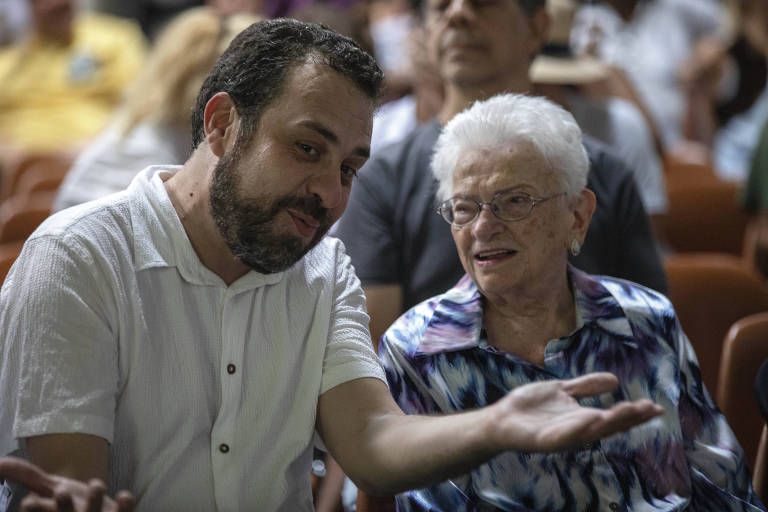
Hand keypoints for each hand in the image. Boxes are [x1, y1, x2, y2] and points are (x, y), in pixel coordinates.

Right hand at [0, 457, 133, 511]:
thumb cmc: (71, 505)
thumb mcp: (50, 489)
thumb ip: (27, 476)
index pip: (36, 511)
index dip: (34, 508)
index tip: (29, 502)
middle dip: (63, 506)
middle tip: (62, 493)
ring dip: (93, 501)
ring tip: (96, 485)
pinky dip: (125, 505)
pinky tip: (124, 495)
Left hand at [488, 373, 663, 451]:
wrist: (501, 419)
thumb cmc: (530, 407)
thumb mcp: (563, 391)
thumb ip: (586, 387)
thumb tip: (615, 380)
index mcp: (582, 418)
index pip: (613, 416)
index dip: (635, 413)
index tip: (656, 407)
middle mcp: (577, 430)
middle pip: (608, 425)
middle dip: (629, 418)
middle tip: (651, 410)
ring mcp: (562, 436)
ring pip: (591, 431)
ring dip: (610, 422)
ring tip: (630, 411)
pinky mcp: (545, 440)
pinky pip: (564, 436)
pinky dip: (577, 428)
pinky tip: (590, 419)